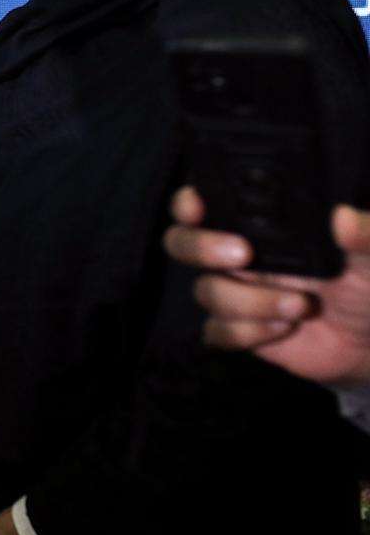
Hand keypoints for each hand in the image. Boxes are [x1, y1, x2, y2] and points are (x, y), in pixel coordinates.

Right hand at [165, 188, 369, 386]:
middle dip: (202, 247)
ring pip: (207, 291)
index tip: (198, 207)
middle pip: (182, 243)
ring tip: (299, 306)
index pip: (206, 202)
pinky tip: (284, 329)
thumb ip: (365, 235)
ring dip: (251, 302)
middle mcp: (238, 256)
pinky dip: (249, 333)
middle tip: (244, 255)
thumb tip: (343, 219)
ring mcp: (236, 293)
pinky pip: (218, 332)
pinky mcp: (239, 330)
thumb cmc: (368, 285)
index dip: (189, 201)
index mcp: (261, 226)